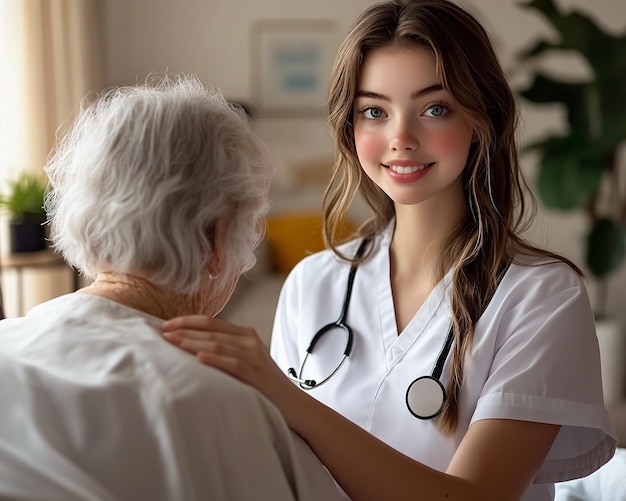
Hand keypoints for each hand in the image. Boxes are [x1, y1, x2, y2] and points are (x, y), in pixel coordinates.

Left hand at [161, 316, 295, 407]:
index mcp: (246, 334)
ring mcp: (255, 356)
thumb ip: (226, 349)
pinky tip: (199, 358)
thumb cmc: (264, 384)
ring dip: (193, 343)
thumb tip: (191, 348)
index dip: (187, 321)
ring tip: (173, 342)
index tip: (166, 325)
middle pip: (212, 331)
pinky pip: (232, 363)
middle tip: (162, 332)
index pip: (212, 322)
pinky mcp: (257, 373)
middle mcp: (250, 341)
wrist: (293, 404)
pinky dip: (215, 359)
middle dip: (184, 330)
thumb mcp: (245, 359)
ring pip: (218, 344)